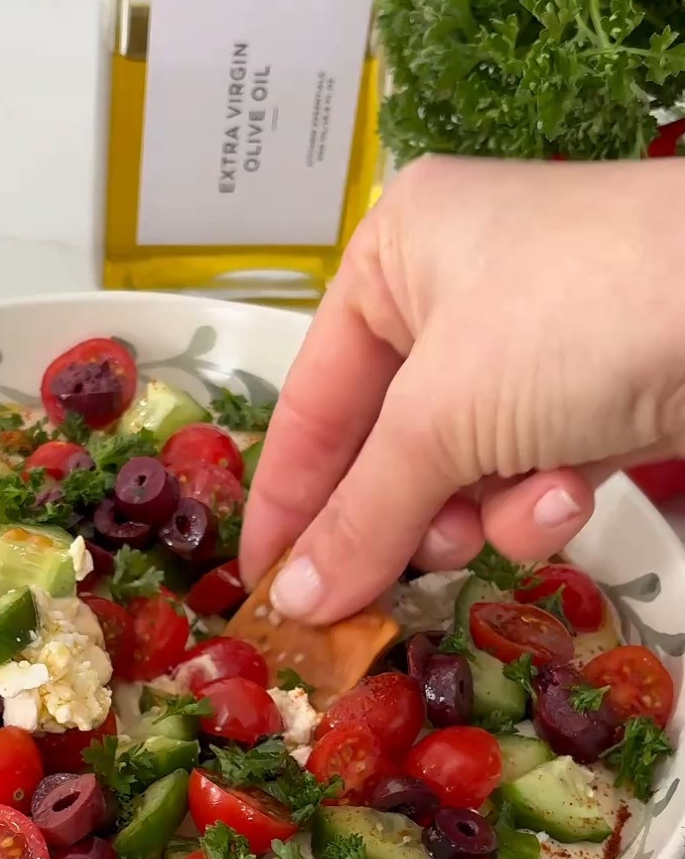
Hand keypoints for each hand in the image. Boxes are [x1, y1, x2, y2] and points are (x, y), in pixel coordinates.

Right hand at [241, 155, 684, 622]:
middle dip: (401, 516)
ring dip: (481, 514)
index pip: (311, 401)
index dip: (286, 502)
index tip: (263, 587)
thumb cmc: (582, 311)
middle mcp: (455, 293)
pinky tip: (573, 488)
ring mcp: (530, 347)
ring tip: (505, 513)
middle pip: (386, 448)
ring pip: (460, 475)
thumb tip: (296, 603)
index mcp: (395, 255)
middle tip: (376, 596)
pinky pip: (529, 474)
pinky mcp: (594, 396)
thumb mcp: (444, 416)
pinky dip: (544, 497)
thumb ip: (364, 517)